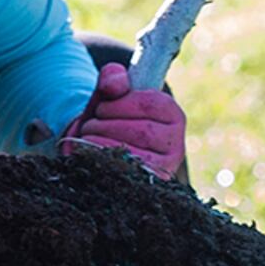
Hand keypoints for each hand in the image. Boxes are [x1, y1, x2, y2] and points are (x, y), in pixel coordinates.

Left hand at [61, 62, 185, 179]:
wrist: (96, 151)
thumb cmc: (107, 120)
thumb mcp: (108, 95)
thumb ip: (112, 79)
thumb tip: (114, 84)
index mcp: (172, 115)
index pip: (152, 104)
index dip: (121, 104)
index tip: (101, 107)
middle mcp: (176, 142)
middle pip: (143, 131)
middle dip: (108, 125)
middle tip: (90, 125)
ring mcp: (166, 167)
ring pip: (134, 153)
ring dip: (102, 143)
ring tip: (88, 138)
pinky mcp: (151, 186)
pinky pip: (127, 173)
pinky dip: (104, 162)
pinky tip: (91, 155)